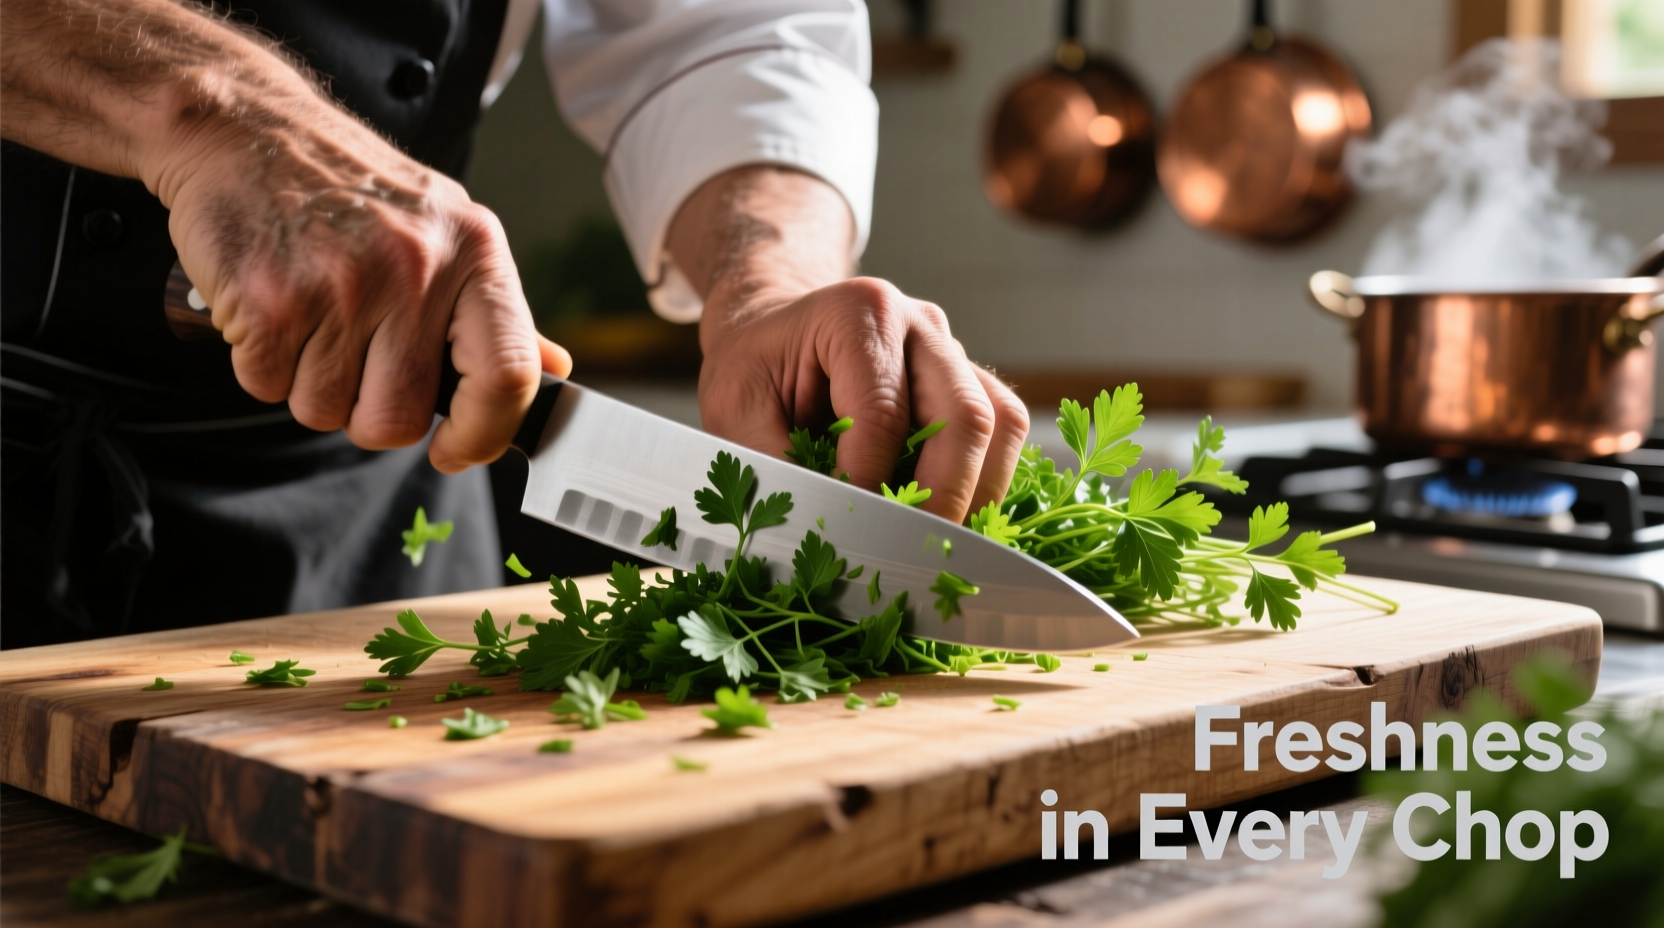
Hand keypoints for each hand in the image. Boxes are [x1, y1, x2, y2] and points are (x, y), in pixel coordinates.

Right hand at [1, 0, 568, 471]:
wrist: (246, 131)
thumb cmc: (352, 190)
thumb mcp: (446, 231)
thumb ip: (498, 312)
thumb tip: (553, 371)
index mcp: (475, 253)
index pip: (509, 375)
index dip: (484, 435)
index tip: (455, 450)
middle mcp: (416, 269)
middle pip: (400, 419)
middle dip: (369, 412)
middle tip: (355, 359)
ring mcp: (341, 286)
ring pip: (327, 411)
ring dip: (311, 384)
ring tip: (313, 317)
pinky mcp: (270, 301)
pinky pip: (269, 387)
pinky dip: (263, 364)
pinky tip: (273, 309)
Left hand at [699, 278, 1027, 523]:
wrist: (775, 329)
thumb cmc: (754, 365)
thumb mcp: (733, 408)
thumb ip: (772, 461)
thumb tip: (820, 528)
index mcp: (858, 313)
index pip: (885, 412)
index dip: (872, 481)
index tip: (853, 530)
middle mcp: (919, 324)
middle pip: (967, 415)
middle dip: (945, 496)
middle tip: (916, 553)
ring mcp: (952, 351)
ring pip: (1002, 423)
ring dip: (979, 492)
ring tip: (941, 541)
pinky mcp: (969, 380)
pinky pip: (1003, 432)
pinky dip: (984, 481)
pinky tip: (950, 516)